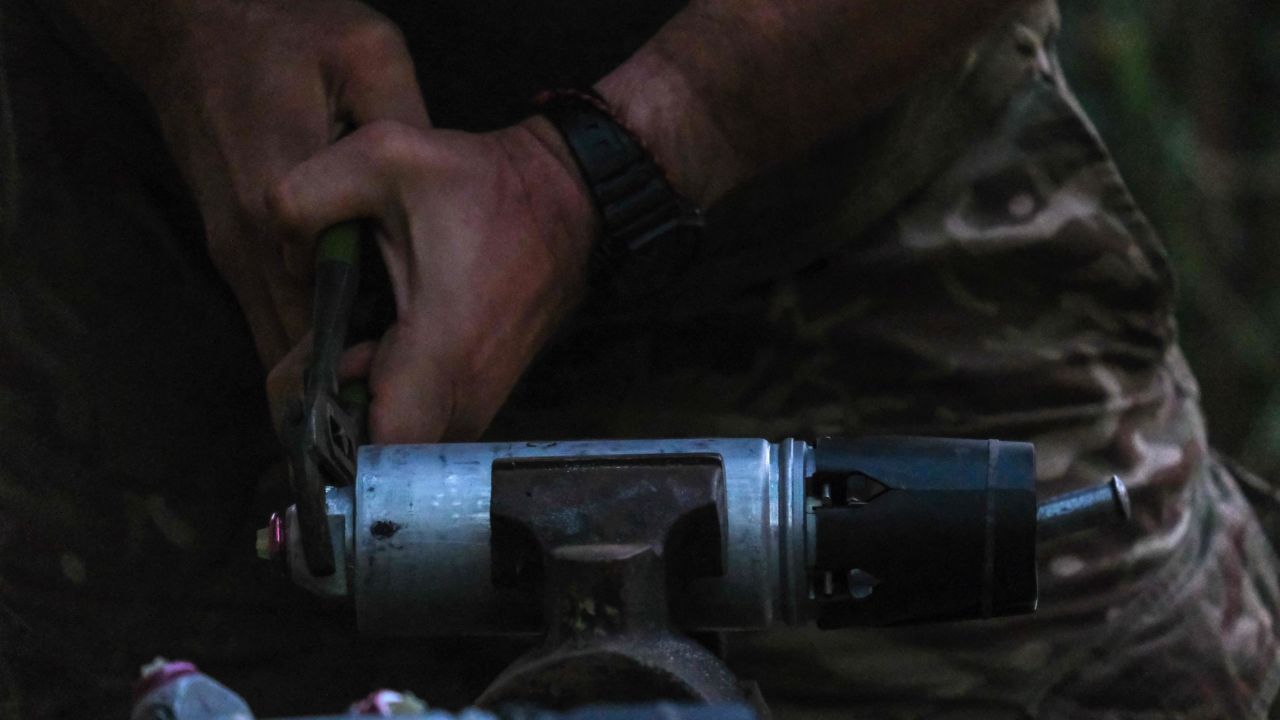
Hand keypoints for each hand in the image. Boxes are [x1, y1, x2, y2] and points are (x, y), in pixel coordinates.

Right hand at [145, 0, 428, 365]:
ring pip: (278, 336)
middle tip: (414, 393)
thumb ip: (405, 119)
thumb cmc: (281, 32)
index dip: (376, 351)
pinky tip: (353, 341)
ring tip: (389, 380)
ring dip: (327, 363)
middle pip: (298, 341)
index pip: (326, 305)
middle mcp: (246, 239)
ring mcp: (230, 248)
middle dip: (354, 372)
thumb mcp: (365, 53)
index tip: (425, 373)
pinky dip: (306, 336)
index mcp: (279, 193)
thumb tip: (442, 188)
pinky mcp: (226, 246)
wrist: (190, 26)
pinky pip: (266, 313)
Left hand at [265, 119, 596, 442]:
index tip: (323, 368)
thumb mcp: (382, 156)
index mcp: (441, 354)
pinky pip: (419, 426)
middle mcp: (466, 400)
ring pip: (395, 446)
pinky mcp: (480, 401)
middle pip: (374, 457)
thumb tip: (281, 259)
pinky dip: (390, 396)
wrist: (565, 203)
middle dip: (335, 410)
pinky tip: (392, 340)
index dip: (327, 428)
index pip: (376, 455)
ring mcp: (478, 407)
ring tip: (369, 332)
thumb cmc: (482, 186)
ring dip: (362, 402)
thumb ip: (302, 198)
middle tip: (341, 339)